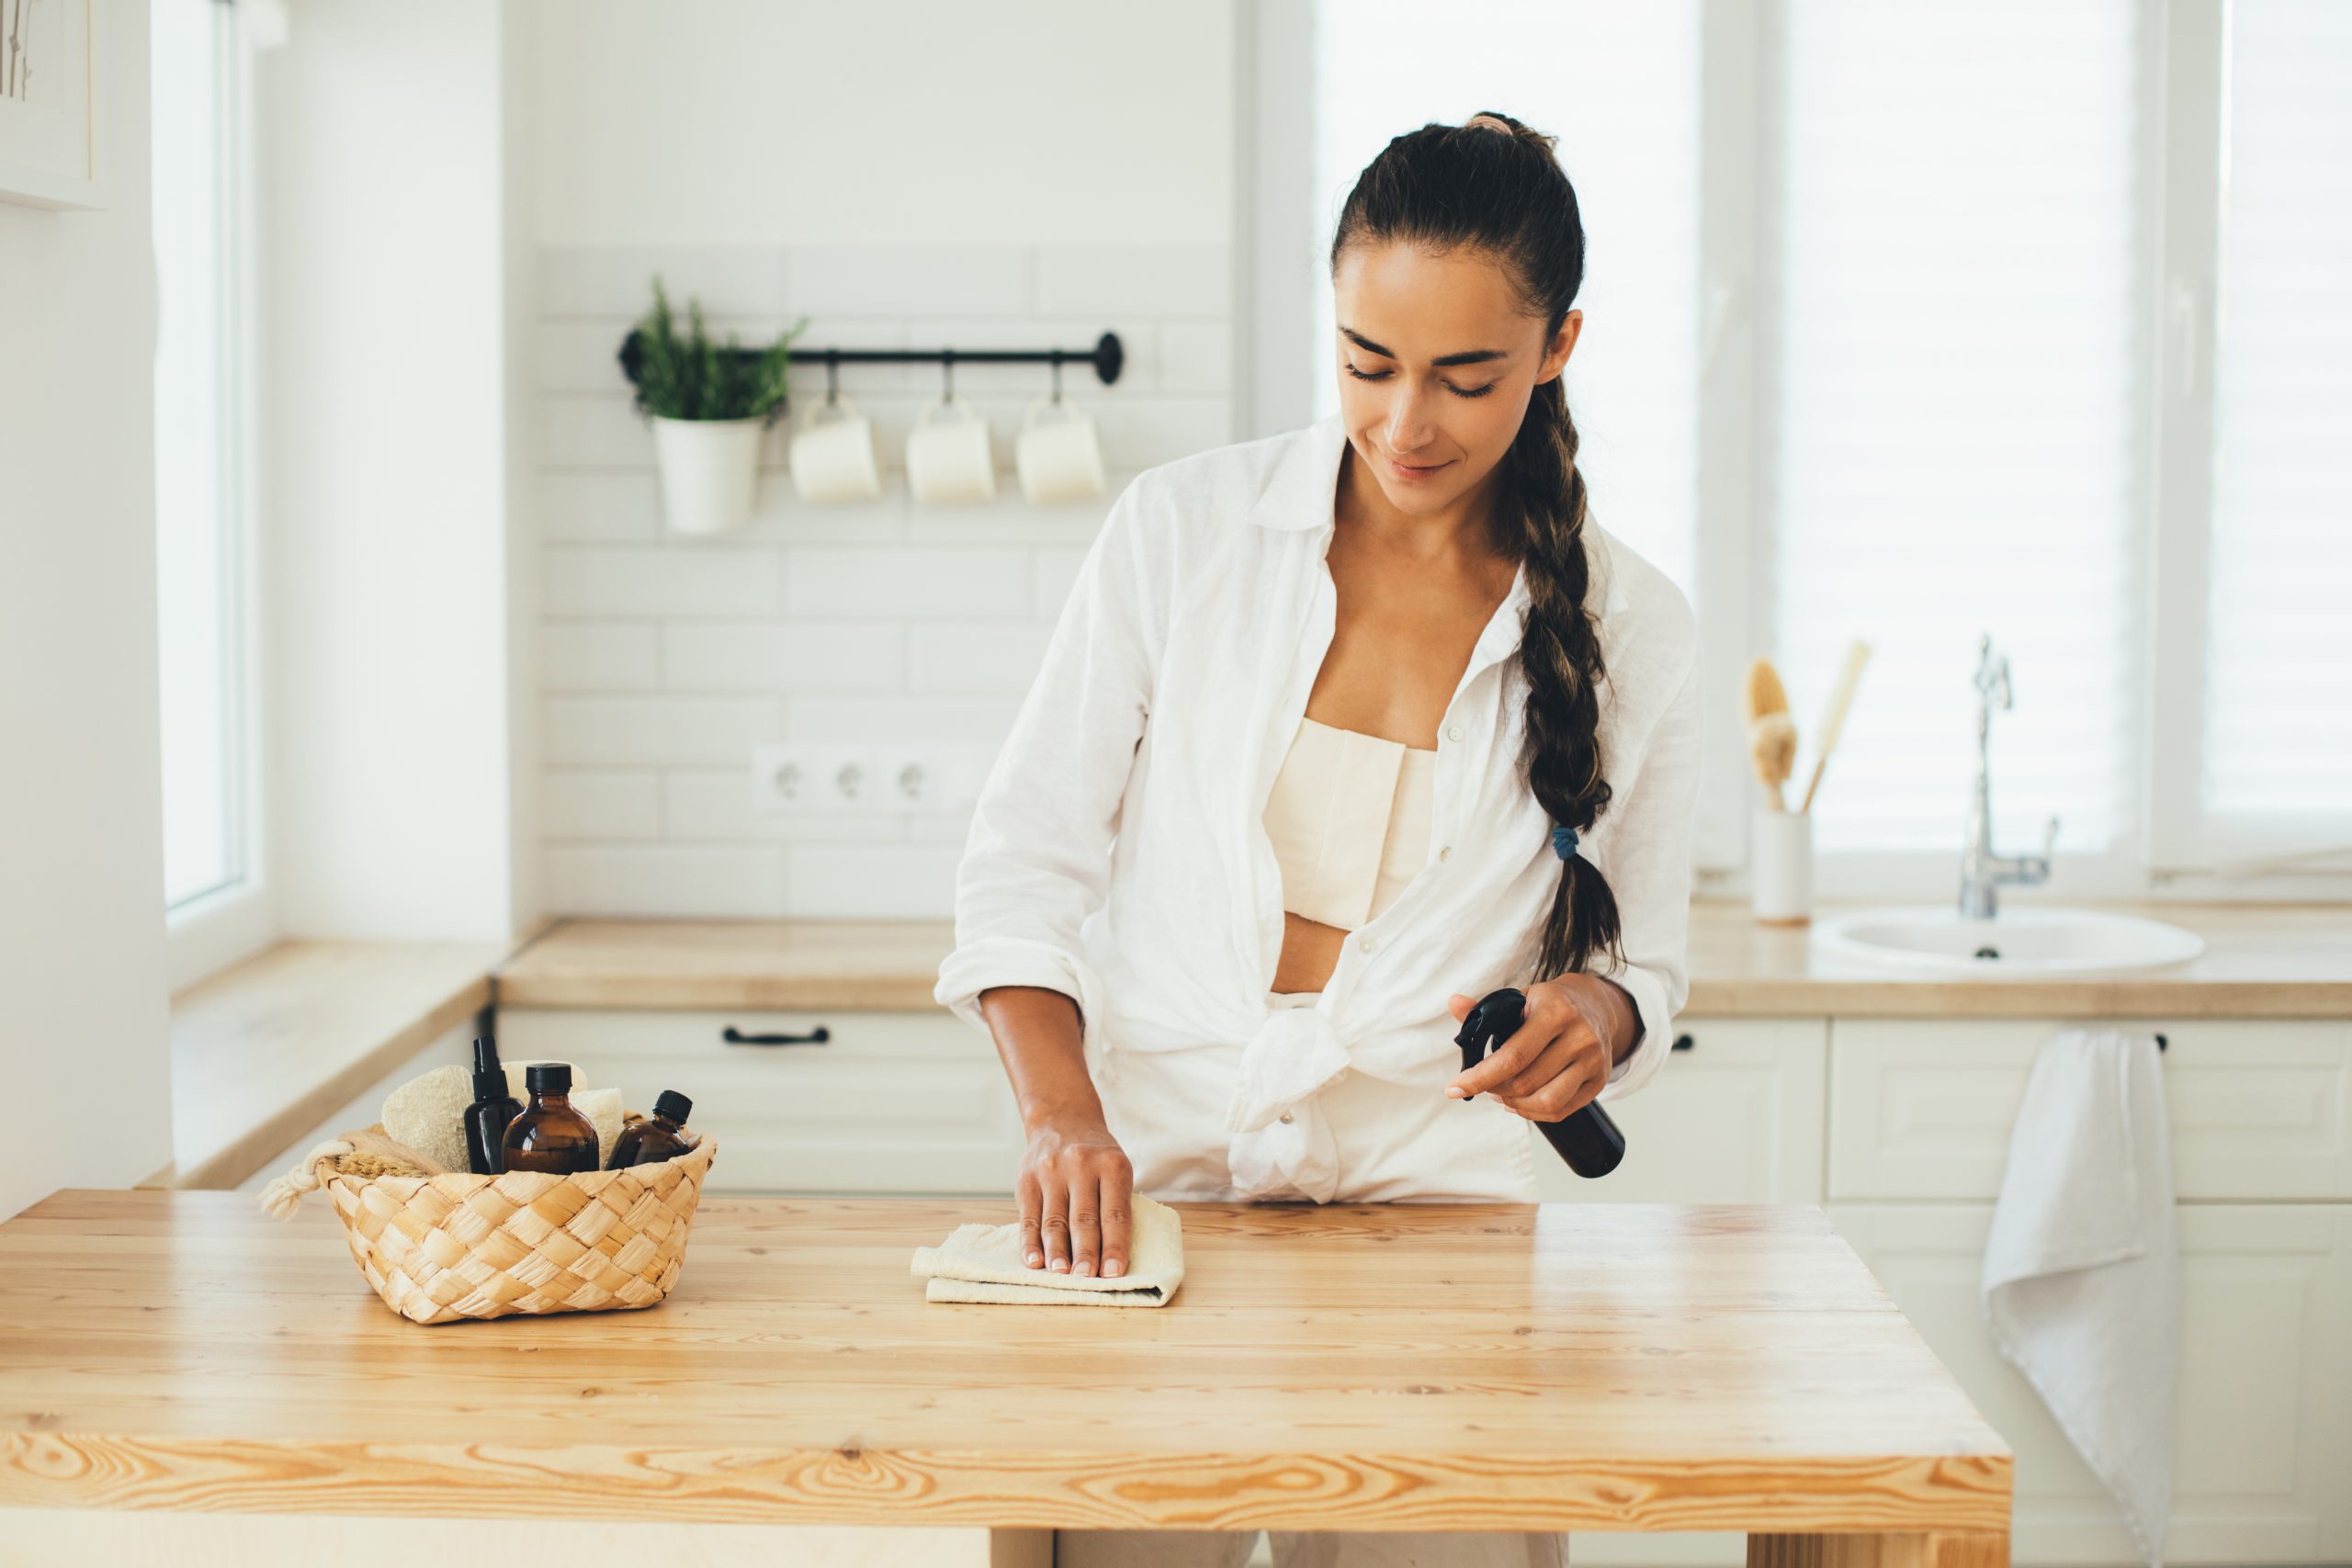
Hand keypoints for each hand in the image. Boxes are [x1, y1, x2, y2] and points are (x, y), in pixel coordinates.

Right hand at [1016, 1114, 1132, 1277]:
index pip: (1115, 1213)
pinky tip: (1035, 1261)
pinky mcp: (1026, 1180)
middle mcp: (1080, 1166)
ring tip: (1062, 1275)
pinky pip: (1029, 1218)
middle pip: (1083, 1220)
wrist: (1062, 1119)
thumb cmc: (1097, 1155)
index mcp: (1111, 1165)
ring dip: (1058, 1253)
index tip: (1113, 1273)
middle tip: (1086, 1279)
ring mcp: (1050, 1172)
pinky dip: (1030, 1243)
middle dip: (1085, 1254)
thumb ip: (1114, 1204)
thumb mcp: (1116, 1168)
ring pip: (1054, 1221)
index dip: (1114, 1246)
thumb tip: (1108, 1257)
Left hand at [1442, 976, 1632, 1123]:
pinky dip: (1533, 1113)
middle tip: (1482, 1084)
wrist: (1597, 1005)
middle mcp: (1580, 1038)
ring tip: (1501, 1094)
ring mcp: (1593, 1062)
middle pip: (1526, 1083)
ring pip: (1545, 1103)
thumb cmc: (1549, 1004)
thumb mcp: (1518, 999)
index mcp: (1555, 1012)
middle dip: (1494, 1089)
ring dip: (1514, 1104)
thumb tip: (1454, 1003)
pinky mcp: (1599, 1081)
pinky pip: (1561, 1111)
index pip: (1513, 1056)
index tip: (1454, 1089)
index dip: (1480, 1077)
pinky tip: (1520, 1103)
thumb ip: (1485, 1009)